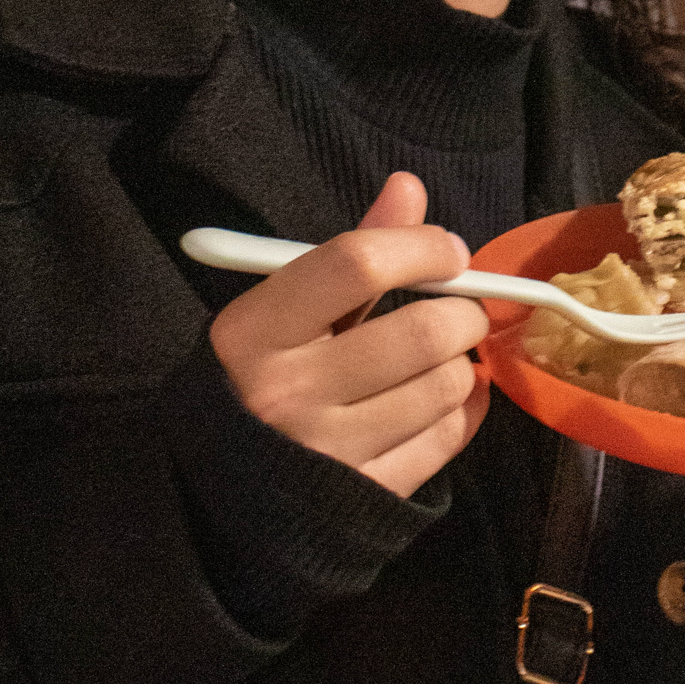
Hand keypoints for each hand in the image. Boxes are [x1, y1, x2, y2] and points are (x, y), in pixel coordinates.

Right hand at [207, 172, 491, 499]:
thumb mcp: (288, 308)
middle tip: (459, 311)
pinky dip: (462, 411)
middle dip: (463, 312)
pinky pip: (449, 438)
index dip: (420, 247)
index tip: (449, 251)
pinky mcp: (364, 495)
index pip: (355, 265)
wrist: (221, 489)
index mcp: (255, 331)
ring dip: (460, 366)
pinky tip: (439, 400)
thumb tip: (409, 188)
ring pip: (446, 386)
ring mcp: (327, 453)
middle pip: (421, 332)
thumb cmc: (261, 374)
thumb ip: (352, 251)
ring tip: (437, 360)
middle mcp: (286, 393)